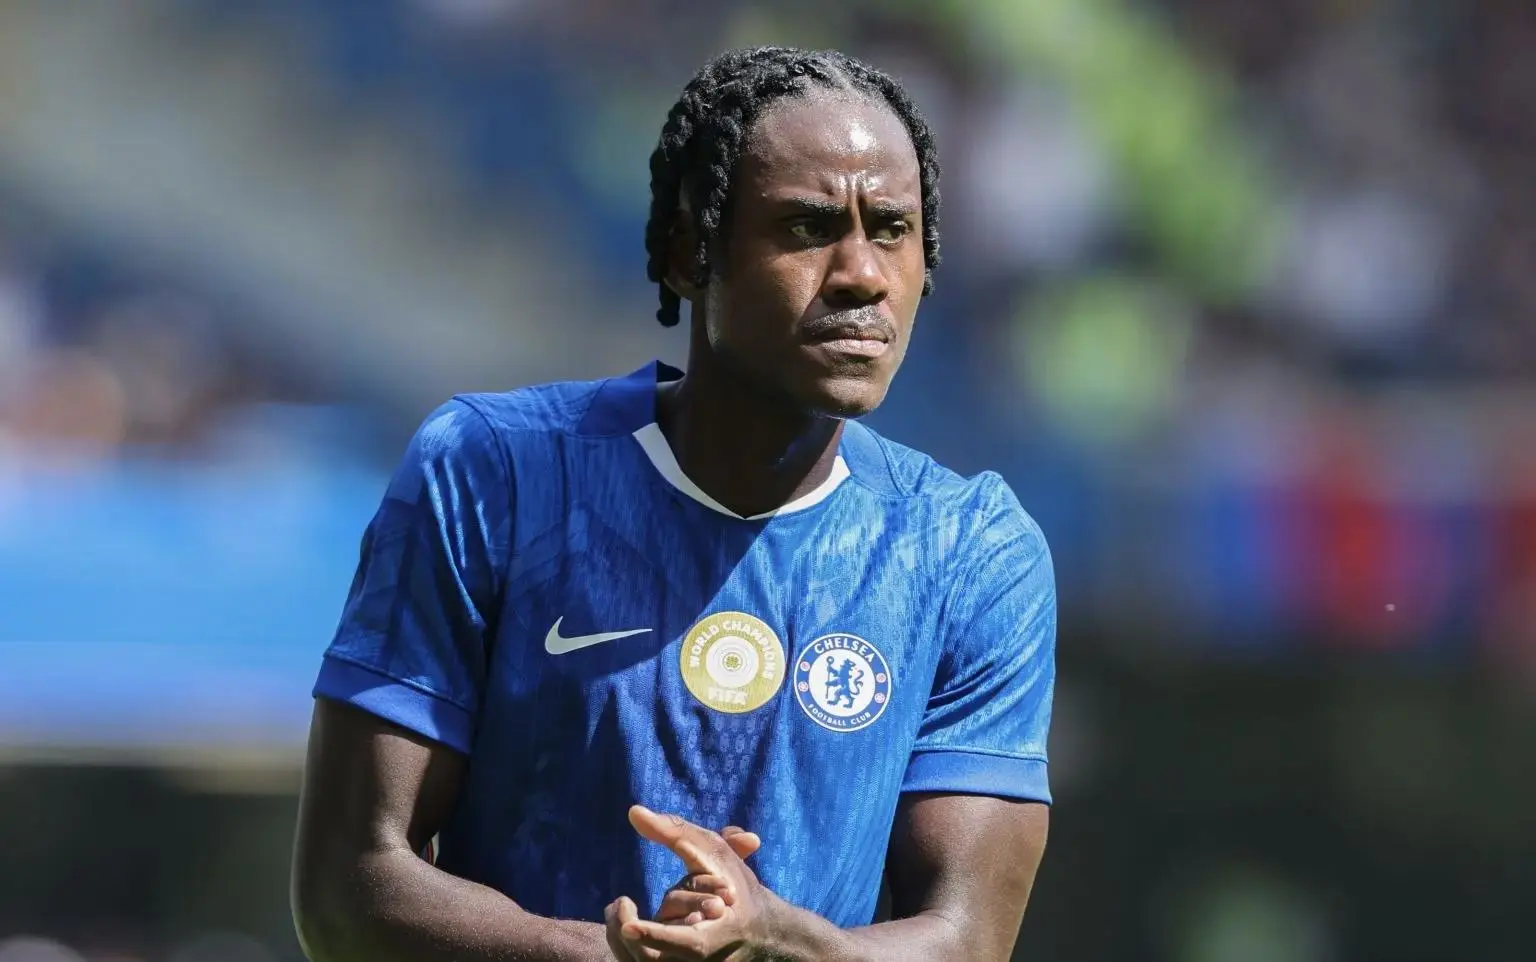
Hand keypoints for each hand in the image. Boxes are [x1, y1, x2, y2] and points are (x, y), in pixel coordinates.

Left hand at [609, 806, 777, 961]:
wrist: (759, 935)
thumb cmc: (737, 889)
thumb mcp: (715, 855)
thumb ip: (677, 833)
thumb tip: (634, 812)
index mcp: (718, 934)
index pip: (686, 942)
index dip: (656, 935)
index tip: (629, 925)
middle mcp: (702, 960)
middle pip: (654, 954)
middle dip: (635, 930)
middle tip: (621, 904)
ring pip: (644, 961)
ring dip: (624, 936)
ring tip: (619, 907)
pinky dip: (625, 944)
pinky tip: (622, 920)